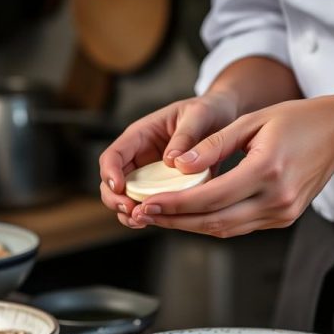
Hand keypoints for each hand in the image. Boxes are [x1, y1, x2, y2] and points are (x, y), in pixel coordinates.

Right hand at [99, 92, 238, 227]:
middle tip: (130, 210)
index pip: (113, 155)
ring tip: (141, 221)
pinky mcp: (164, 188)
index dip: (110, 172)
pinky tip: (157, 221)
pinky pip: (150, 205)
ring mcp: (149, 175)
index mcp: (140, 136)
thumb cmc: (208, 111)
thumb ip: (186, 135)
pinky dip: (148, 216)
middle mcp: (139, 157)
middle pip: (111, 181)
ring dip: (128, 212)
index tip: (119, 188)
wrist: (223, 119)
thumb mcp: (198, 115)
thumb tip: (171, 161)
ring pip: (126, 198)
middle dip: (115, 198)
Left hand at [127, 96, 333, 236]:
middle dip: (174, 221)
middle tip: (142, 215)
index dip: (174, 205)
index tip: (146, 204)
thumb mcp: (252, 121)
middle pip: (213, 222)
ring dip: (189, 226)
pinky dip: (211, 222)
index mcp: (267, 171)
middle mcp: (276, 199)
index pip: (210, 198)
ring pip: (225, 230)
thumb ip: (213, 145)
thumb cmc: (297, 120)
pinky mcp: (283, 219)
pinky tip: (188, 214)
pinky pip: (239, 226)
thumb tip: (177, 165)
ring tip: (158, 217)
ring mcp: (282, 214)